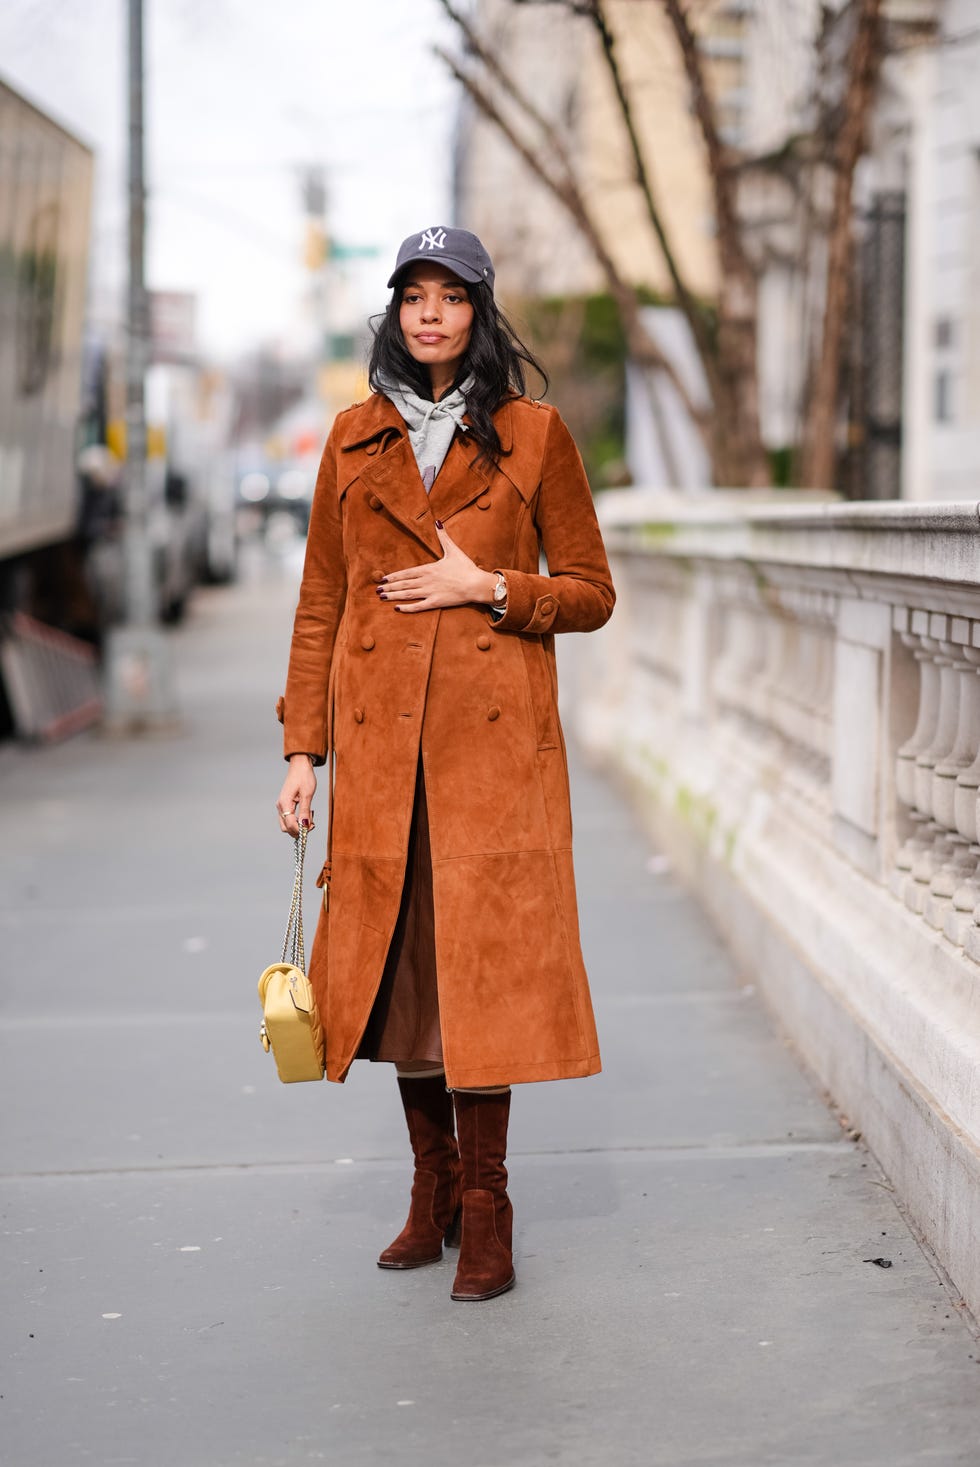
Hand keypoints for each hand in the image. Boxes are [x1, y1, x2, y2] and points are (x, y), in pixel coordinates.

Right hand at [277, 755, 316, 836]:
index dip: (300, 830)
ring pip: (287, 824)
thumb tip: (305, 826)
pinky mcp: (285, 804)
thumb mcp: (307, 794)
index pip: (290, 824)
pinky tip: (306, 814)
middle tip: (312, 824)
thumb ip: (305, 811)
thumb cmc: (304, 776)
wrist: (300, 765)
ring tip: (310, 818)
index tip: (311, 828)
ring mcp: (282, 805)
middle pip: (286, 827)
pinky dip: (297, 820)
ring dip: (298, 825)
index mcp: (284, 803)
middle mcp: (280, 806)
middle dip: (298, 830)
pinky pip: (289, 817)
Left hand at [378, 522, 496, 612]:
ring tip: (382, 597)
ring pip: (407, 594)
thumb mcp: (453, 550)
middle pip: (403, 584)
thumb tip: (437, 522)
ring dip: (393, 596)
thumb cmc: (466, 567)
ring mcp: (430, 592)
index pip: (406, 573)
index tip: (383, 579)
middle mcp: (426, 581)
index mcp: (428, 569)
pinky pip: (418, 606)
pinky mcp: (436, 602)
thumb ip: (443, 536)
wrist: (476, 583)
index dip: (393, 576)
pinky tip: (397, 608)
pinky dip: (407, 608)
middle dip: (389, 587)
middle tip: (377, 590)